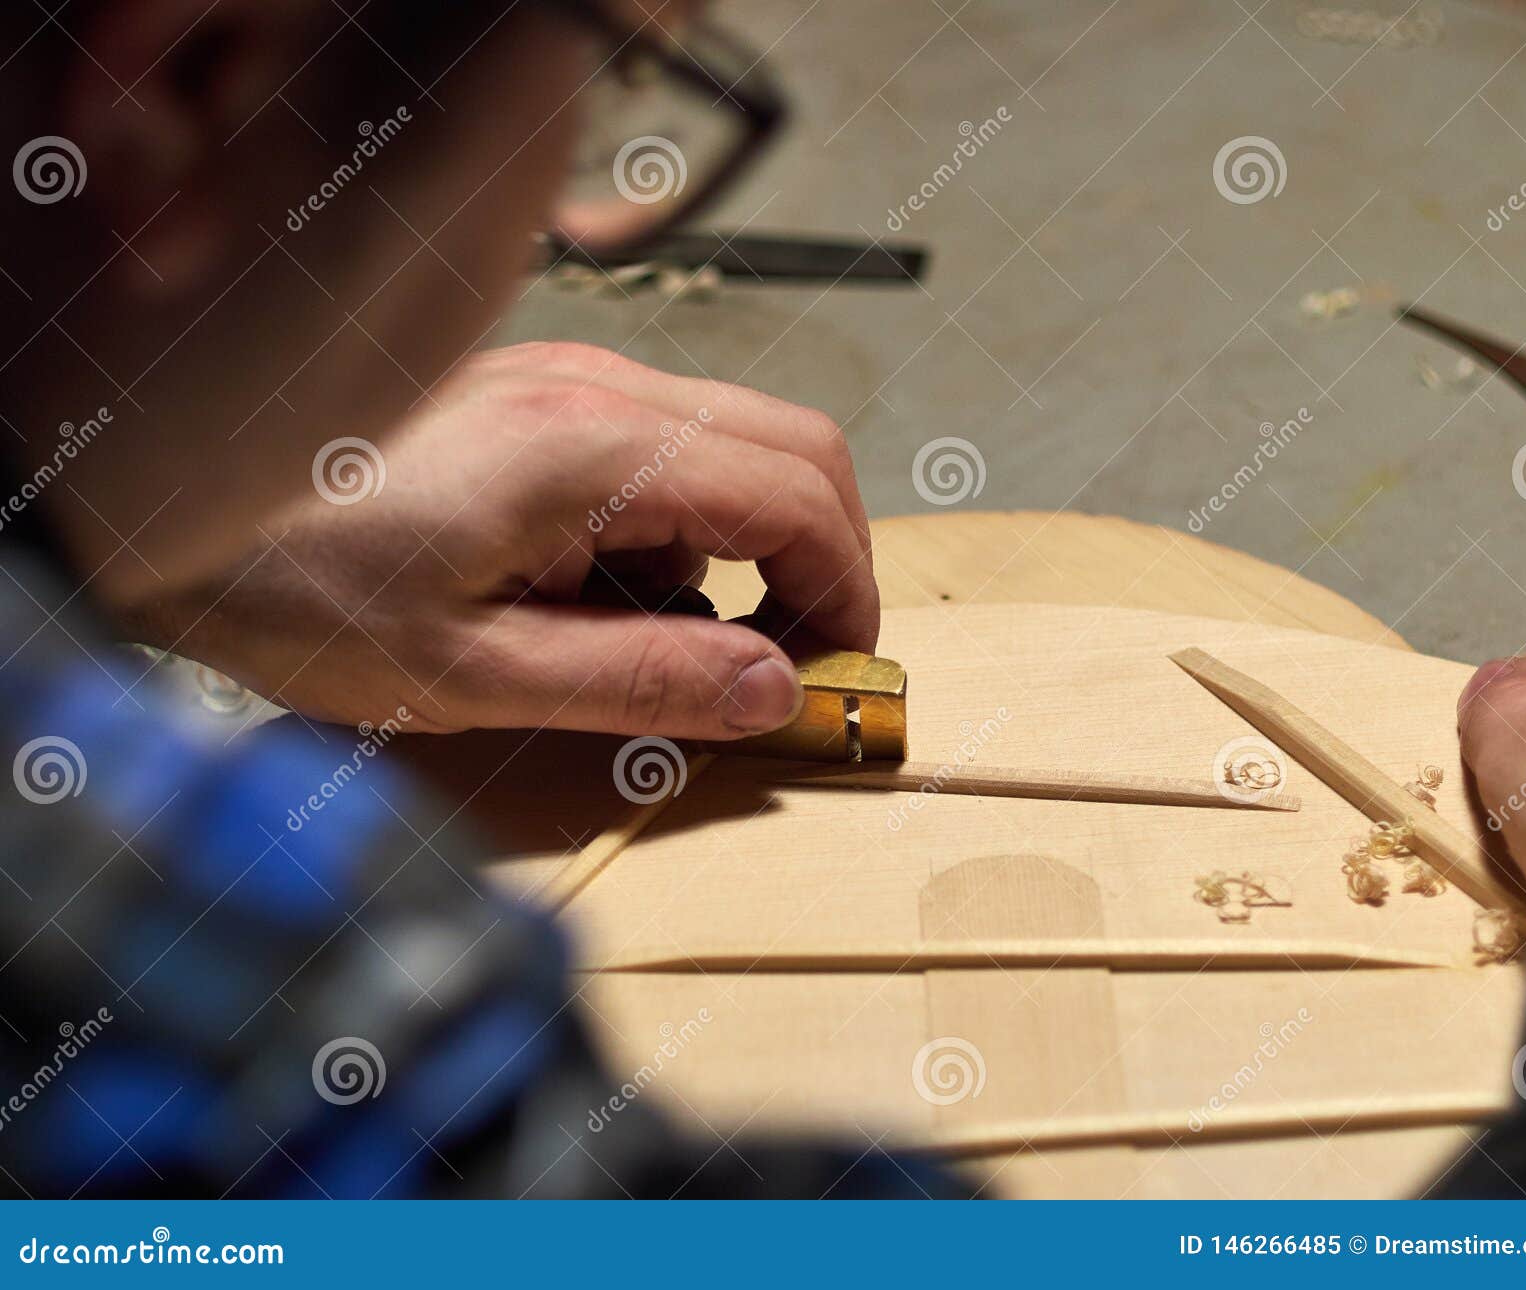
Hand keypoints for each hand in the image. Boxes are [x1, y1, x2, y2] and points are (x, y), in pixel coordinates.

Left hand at [123, 342, 877, 738]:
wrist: (168, 509)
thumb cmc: (296, 586)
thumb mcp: (475, 672)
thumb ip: (641, 678)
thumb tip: (773, 688)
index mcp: (595, 448)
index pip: (801, 494)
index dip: (848, 590)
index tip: (839, 673)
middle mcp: (597, 388)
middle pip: (796, 447)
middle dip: (825, 561)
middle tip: (790, 664)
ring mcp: (567, 381)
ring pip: (737, 445)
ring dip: (749, 548)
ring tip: (672, 642)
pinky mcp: (538, 398)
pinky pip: (664, 452)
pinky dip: (681, 530)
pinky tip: (601, 595)